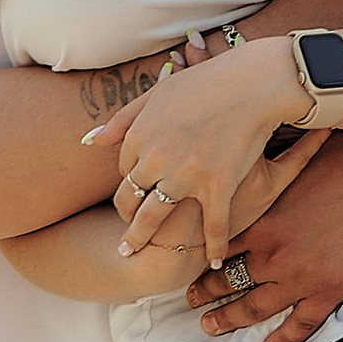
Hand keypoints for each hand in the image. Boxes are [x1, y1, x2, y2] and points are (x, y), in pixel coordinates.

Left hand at [89, 39, 313, 268]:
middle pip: (130, 198)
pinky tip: (213, 259)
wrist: (251, 83)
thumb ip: (123, 119)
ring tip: (133, 254)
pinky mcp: (218, 187)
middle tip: (123, 230)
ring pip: (155, 218)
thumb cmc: (206, 82)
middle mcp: (156, 159)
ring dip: (141, 239)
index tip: (137, 188)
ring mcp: (186, 176)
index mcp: (140, 136)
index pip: (125, 169)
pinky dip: (214, 245)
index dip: (130, 179)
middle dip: (125, 216)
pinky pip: (213, 226)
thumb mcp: (157, 93)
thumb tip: (90, 140)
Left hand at [183, 137, 342, 341]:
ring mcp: (303, 277)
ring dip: (229, 319)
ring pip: (255, 307)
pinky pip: (302, 324)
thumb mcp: (290, 173)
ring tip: (211, 327)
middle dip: (206, 295)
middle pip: (229, 282)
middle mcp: (275, 255)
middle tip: (192, 303)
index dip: (201, 264)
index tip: (189, 271)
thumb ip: (264, 191)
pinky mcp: (331, 290)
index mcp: (263, 224)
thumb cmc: (339, 164)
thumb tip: (239, 184)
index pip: (221, 251)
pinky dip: (283, 340)